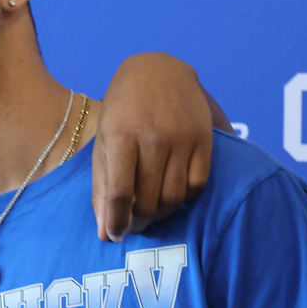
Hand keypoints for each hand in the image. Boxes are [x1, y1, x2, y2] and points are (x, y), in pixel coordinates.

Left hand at [93, 52, 229, 241]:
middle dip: (137, 222)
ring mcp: (182, 138)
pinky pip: (198, 185)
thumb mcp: (103, 142)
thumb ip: (102, 187)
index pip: (119, 193)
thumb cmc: (121, 111)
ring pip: (174, 198)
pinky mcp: (205, 140)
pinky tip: (171, 194)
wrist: (158, 70)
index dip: (116, 222)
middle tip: (131, 225)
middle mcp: (154, 138)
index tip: (112, 236)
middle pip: (148, 201)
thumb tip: (104, 233)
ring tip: (149, 212)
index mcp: (121, 136)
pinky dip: (184, 198)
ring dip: (160, 214)